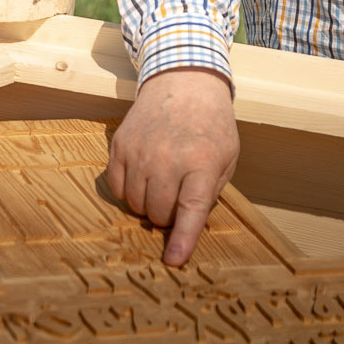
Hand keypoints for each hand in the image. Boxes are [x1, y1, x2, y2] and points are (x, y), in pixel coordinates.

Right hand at [106, 66, 238, 266]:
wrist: (183, 82)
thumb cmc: (210, 125)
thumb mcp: (227, 157)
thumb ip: (210, 192)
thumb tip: (186, 226)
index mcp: (202, 161)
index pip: (191, 208)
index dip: (183, 238)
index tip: (173, 260)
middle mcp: (168, 157)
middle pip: (158, 213)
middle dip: (168, 217)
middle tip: (177, 197)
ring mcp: (140, 151)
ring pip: (135, 204)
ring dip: (148, 205)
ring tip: (162, 183)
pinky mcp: (120, 145)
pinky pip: (116, 188)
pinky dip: (128, 191)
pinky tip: (143, 176)